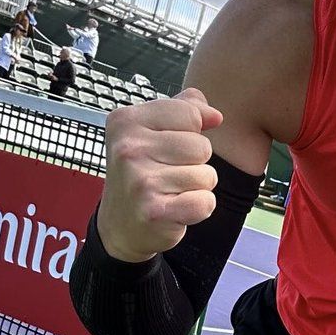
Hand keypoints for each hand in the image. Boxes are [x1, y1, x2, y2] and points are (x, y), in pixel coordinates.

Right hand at [98, 87, 222, 261]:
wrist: (120, 225)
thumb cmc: (142, 174)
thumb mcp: (152, 131)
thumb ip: (185, 109)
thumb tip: (215, 115)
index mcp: (126, 121)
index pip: (191, 113)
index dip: (192, 133)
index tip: (169, 147)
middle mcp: (129, 149)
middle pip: (202, 146)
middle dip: (195, 163)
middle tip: (168, 174)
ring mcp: (140, 181)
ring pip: (207, 175)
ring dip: (197, 187)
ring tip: (171, 191)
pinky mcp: (155, 211)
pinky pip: (206, 202)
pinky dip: (199, 208)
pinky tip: (176, 209)